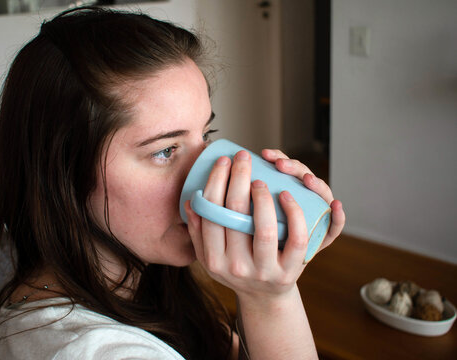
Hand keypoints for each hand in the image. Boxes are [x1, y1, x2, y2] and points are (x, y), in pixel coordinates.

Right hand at [185, 149, 344, 298]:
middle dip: (238, 176)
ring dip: (262, 195)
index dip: (216, 182)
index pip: (211, 213)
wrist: (265, 297)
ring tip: (260, 179)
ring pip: (263, 227)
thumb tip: (192, 201)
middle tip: (243, 157)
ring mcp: (263, 271)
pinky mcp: (289, 271)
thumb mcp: (211, 256)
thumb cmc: (236, 267)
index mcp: (213, 260)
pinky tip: (287, 195)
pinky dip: (293, 213)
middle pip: (234, 214)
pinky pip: (295, 238)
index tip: (223, 161)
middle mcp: (235, 266)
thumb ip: (199, 231)